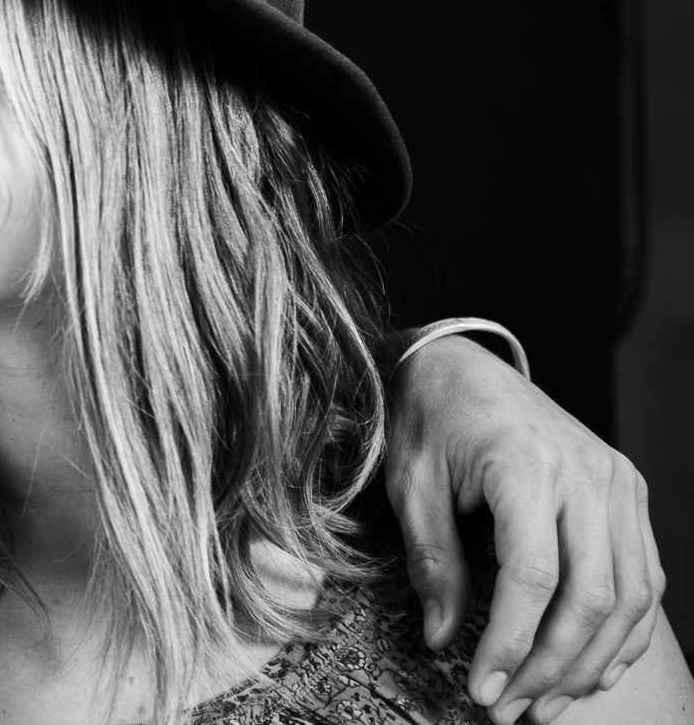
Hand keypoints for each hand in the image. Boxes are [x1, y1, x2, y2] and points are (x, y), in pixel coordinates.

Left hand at [384, 336, 664, 724]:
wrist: (461, 365)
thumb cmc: (430, 419)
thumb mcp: (411, 484)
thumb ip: (431, 560)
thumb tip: (444, 638)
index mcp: (525, 465)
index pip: (533, 576)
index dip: (511, 643)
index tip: (482, 689)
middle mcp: (587, 474)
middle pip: (591, 596)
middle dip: (552, 667)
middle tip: (512, 711)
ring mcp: (618, 484)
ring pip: (629, 596)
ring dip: (591, 663)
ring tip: (547, 705)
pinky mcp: (629, 495)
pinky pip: (644, 578)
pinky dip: (623, 633)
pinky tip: (590, 672)